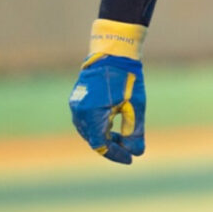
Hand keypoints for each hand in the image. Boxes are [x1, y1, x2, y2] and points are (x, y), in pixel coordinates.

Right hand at [69, 20, 146, 163]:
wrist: (114, 52)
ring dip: (104, 137)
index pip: (101, 145)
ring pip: (88, 131)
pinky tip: (113, 125)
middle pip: (93, 139)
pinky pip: (85, 120)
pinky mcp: (78, 99)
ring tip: (122, 139)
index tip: (131, 159)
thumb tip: (137, 152)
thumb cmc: (127, 78)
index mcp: (91, 115)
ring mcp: (76, 105)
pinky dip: (98, 127)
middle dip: (111, 147)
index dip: (116, 154)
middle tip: (129, 150)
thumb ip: (135, 131)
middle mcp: (78, 112)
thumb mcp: (135, 106)